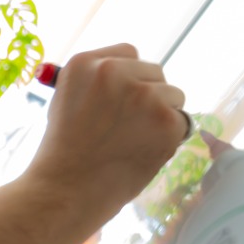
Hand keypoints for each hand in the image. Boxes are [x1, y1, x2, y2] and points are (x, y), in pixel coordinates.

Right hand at [29, 44, 186, 216]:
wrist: (64, 190)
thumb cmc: (61, 154)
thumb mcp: (65, 102)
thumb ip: (96, 85)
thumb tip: (133, 79)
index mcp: (84, 63)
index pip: (128, 53)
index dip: (128, 78)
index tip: (120, 100)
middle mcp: (113, 71)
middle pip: (154, 72)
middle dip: (148, 97)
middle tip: (127, 128)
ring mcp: (143, 94)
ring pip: (173, 96)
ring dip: (161, 117)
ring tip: (131, 142)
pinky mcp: (166, 120)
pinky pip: (181, 122)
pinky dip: (168, 140)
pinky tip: (140, 153)